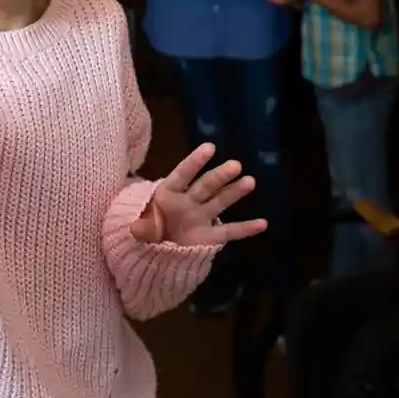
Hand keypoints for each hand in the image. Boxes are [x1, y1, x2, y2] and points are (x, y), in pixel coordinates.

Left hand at [130, 143, 267, 246]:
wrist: (152, 250)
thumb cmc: (146, 229)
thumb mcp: (139, 229)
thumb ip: (141, 229)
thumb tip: (135, 230)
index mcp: (168, 193)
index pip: (182, 174)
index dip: (194, 162)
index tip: (209, 148)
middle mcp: (188, 201)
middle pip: (206, 185)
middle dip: (219, 176)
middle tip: (235, 165)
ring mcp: (201, 217)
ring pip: (220, 201)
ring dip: (234, 192)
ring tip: (250, 180)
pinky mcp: (209, 236)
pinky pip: (229, 232)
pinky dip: (246, 229)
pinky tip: (263, 223)